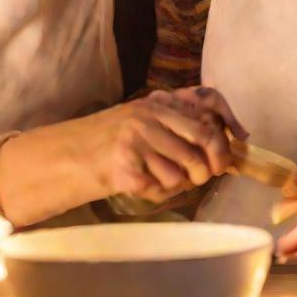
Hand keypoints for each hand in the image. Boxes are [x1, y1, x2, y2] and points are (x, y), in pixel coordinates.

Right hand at [87, 87, 247, 204]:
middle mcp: (149, 117)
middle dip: (210, 166)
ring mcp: (137, 142)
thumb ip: (179, 119)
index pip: (208, 118)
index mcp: (158, 103)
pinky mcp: (126, 170)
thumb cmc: (113, 139)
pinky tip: (142, 185)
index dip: (224, 141)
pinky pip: (160, 189)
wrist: (69, 156)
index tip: (227, 157)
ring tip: (160, 178)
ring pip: (183, 171)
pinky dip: (156, 193)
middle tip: (204, 176)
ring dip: (178, 183)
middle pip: (203, 142)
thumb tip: (228, 134)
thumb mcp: (145, 117)